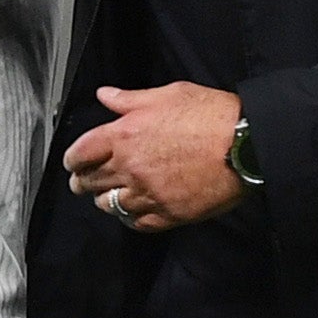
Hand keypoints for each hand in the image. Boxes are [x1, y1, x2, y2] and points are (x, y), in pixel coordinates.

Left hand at [64, 82, 247, 231]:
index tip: (74, 162)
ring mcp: (148, 194)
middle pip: (90, 182)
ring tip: (107, 196)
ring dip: (104, 200)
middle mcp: (130, 167)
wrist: (245, 146)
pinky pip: (137, 223)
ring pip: (110, 205)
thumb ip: (130, 99)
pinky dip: (129, 218)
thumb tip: (105, 95)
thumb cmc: (210, 114)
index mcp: (125, 135)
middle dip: (82, 181)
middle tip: (82, 182)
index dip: (72, 159)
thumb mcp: (168, 94)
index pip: (80, 153)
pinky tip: (131, 212)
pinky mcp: (167, 214)